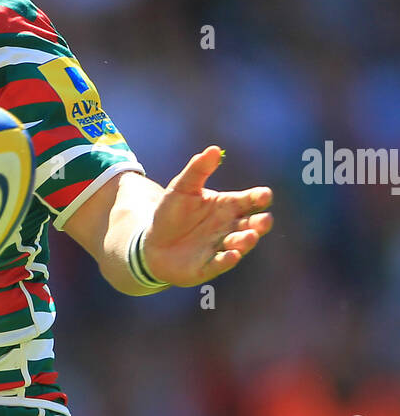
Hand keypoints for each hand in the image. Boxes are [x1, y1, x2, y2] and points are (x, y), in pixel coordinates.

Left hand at [143, 146, 272, 287]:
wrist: (151, 242)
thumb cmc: (171, 213)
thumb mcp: (181, 188)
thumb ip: (197, 170)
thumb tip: (213, 149)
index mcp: (228, 206)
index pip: (251, 200)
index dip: (260, 197)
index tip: (264, 195)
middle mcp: (230, 227)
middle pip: (253, 224)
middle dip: (260, 223)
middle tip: (263, 221)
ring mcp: (221, 247)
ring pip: (240, 244)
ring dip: (246, 241)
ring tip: (248, 236)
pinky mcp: (208, 266)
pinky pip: (220, 264)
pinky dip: (227, 260)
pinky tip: (231, 255)